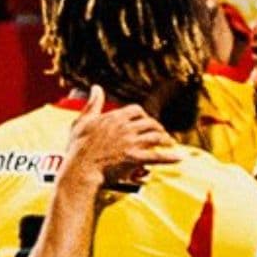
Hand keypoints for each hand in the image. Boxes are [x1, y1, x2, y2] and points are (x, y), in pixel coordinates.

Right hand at [62, 89, 184, 188]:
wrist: (80, 169)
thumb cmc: (78, 147)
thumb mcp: (82, 121)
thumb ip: (93, 104)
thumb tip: (96, 88)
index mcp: (114, 117)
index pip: (136, 110)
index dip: (143, 115)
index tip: (144, 120)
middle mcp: (125, 127)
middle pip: (150, 122)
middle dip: (157, 127)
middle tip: (161, 133)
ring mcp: (131, 143)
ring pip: (156, 137)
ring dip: (165, 139)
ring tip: (169, 143)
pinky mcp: (135, 158)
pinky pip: (157, 156)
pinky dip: (170, 157)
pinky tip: (178, 158)